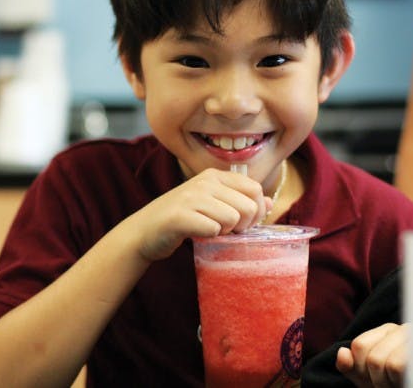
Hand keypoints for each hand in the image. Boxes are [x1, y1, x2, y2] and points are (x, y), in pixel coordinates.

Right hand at [125, 168, 270, 261]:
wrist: (144, 232)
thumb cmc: (182, 219)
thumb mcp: (212, 204)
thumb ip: (239, 200)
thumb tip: (269, 201)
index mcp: (214, 176)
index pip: (255, 189)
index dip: (256, 211)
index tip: (242, 223)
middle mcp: (203, 182)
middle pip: (249, 206)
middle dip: (243, 225)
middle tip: (225, 230)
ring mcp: (191, 197)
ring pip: (233, 218)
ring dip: (225, 231)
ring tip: (209, 230)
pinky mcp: (180, 216)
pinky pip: (213, 229)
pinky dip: (209, 237)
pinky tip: (197, 234)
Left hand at [336, 323, 407, 387]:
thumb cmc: (398, 384)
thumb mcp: (370, 378)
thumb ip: (351, 367)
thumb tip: (342, 353)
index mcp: (388, 331)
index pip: (359, 346)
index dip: (360, 369)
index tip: (375, 380)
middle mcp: (403, 329)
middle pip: (370, 356)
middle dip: (375, 380)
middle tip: (390, 385)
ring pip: (380, 361)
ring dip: (387, 383)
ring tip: (400, 383)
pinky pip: (396, 366)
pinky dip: (397, 380)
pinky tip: (410, 381)